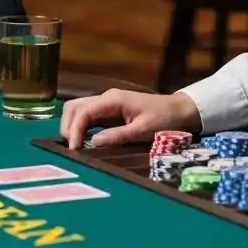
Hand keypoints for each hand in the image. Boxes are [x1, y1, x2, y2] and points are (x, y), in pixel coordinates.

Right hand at [60, 90, 201, 148]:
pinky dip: (80, 125)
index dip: (74, 130)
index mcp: (113, 100)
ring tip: (75, 144)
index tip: (74, 149)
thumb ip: (118, 136)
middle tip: (72, 148)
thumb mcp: (143, 130)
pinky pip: (87, 114)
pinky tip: (83, 139)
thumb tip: (92, 143)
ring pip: (78, 108)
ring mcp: (106, 102)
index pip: (83, 112)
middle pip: (74, 106)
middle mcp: (106, 97)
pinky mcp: (109, 109)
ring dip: (72, 125)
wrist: (180, 109)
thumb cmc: (164, 119)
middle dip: (68, 126)